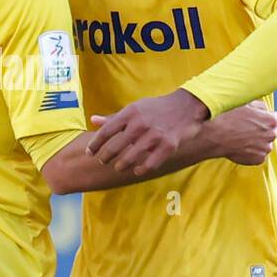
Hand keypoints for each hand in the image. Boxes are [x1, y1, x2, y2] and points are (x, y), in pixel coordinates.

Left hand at [87, 88, 208, 174]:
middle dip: (106, 157)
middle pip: (115, 146)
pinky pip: (150, 164)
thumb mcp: (135, 108)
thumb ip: (114, 117)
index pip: (106, 131)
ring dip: (120, 165)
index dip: (95, 144)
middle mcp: (140, 124)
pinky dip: (141, 169)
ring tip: (118, 167)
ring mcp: (154, 135)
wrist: (187, 106)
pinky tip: (136, 170)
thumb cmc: (157, 108)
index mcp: (130, 113)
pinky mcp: (168, 146)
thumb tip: (93, 120)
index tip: (90, 152)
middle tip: (103, 161)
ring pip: (130, 157)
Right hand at [206, 99, 276, 164]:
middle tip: (248, 128)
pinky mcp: (257, 160)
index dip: (272, 117)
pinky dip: (252, 152)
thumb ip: (259, 105)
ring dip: (258, 142)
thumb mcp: (244, 103)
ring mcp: (265, 149)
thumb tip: (264, 109)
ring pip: (265, 144)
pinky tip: (240, 146)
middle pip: (272, 132)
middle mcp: (271, 135)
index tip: (264, 119)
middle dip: (263, 130)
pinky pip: (258, 155)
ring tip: (242, 138)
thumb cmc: (227, 117)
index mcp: (270, 120)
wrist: (214, 136)